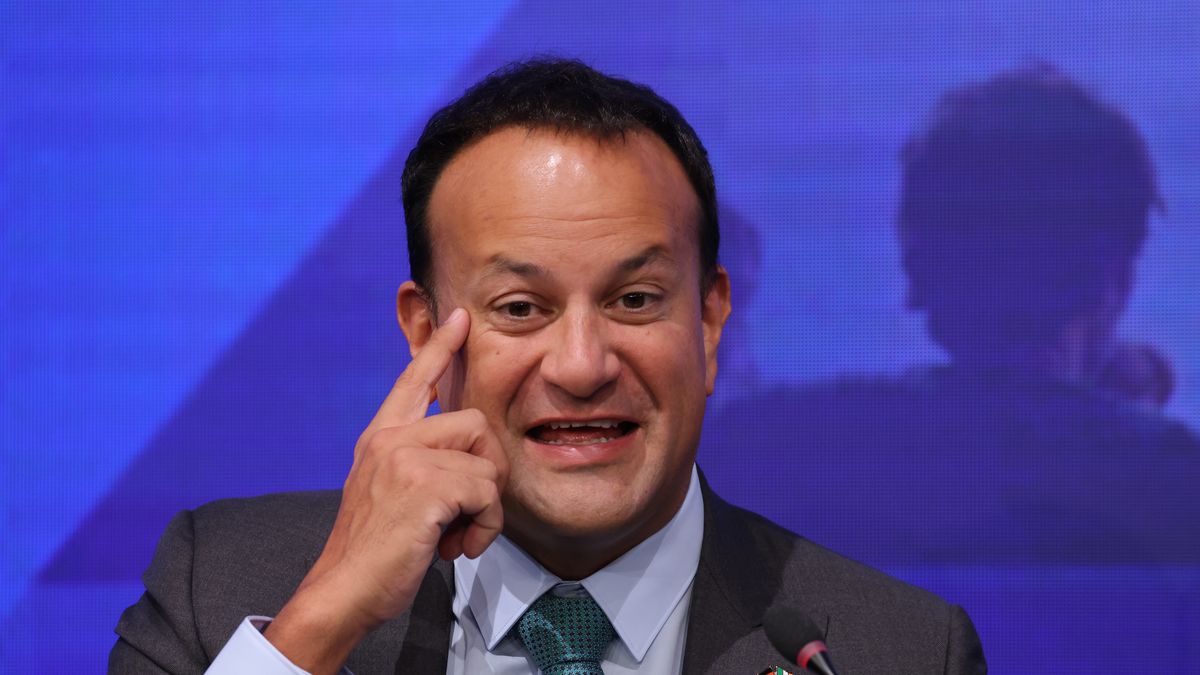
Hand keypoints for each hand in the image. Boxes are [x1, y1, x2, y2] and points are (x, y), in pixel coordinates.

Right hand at [264, 308, 507, 672]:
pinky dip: (483, 526)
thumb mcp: (391, 495)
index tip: (460, 318)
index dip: (441, 347)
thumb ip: (420, 467)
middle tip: (466, 514)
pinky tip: (456, 546)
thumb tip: (470, 462)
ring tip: (455, 535)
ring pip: (486, 463)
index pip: (414, 380)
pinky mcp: (424, 484)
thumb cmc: (375, 554)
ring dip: (484, 509)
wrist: (344, 591)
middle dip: (486, 472)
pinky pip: (486, 492)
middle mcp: (390, 439)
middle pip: (475, 422)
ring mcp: (405, 457)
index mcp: (380, 438)